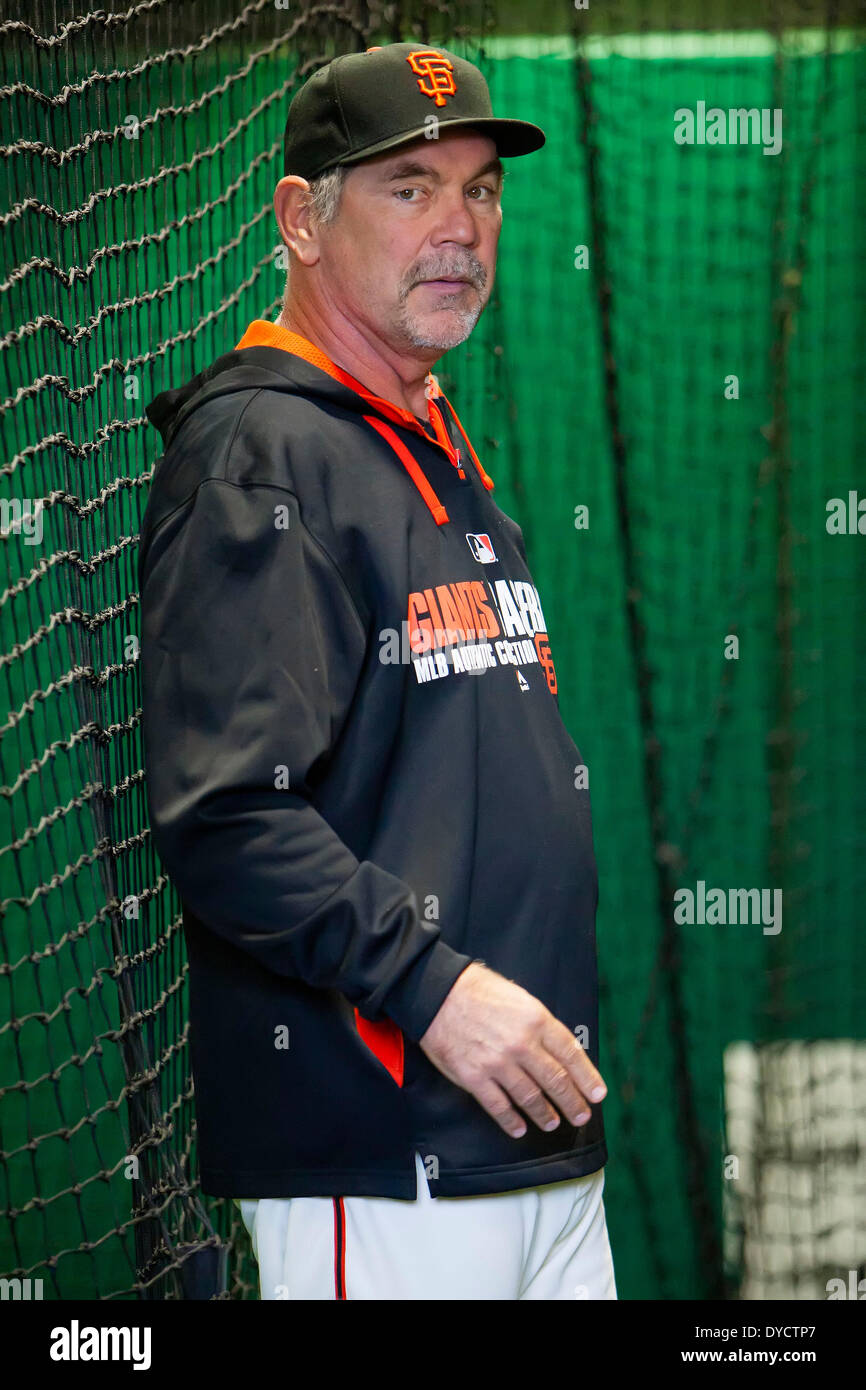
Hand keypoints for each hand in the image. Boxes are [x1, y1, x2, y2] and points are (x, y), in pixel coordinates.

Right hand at [419, 961, 606, 1138]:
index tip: (597, 1095)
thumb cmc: (480, 991)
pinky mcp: (474, 1077)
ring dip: (545, 1115)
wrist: (438, 993)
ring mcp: (497, 1063)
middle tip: (581, 1116)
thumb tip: (561, 1052)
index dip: (588, 1078)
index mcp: (536, 1020)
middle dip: (572, 1102)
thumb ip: (541, 1026)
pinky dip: (511, 1121)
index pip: (571, 1055)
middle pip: (556, 1081)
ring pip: (531, 1098)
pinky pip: (499, 1107)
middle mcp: (521, 1044)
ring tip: (553, 1123)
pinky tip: (520, 1129)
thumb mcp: (521, 998)